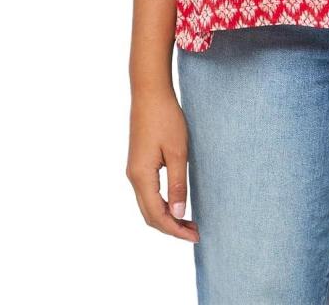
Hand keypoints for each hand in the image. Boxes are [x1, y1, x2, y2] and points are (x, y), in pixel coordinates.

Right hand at [126, 87, 198, 242]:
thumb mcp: (177, 151)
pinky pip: (148, 193)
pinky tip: (176, 202)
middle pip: (149, 214)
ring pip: (147, 205)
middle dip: (171, 227)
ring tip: (188, 221)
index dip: (175, 229)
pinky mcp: (138, 163)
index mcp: (141, 176)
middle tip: (195, 232)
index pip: (157, 215)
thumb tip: (177, 214)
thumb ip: (177, 183)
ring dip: (166, 216)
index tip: (195, 235)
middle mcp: (133, 176)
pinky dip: (162, 204)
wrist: (150, 93)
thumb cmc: (165, 118)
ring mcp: (134, 170)